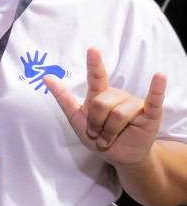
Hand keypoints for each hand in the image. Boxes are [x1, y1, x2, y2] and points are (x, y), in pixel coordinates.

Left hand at [43, 47, 165, 165]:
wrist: (119, 156)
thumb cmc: (98, 136)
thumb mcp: (76, 119)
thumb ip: (63, 98)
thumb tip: (46, 76)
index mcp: (100, 95)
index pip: (96, 77)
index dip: (94, 64)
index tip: (92, 50)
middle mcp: (118, 96)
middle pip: (102, 104)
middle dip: (97, 124)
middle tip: (97, 134)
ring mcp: (134, 104)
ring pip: (119, 114)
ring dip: (110, 132)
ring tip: (110, 138)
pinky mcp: (150, 114)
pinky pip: (154, 100)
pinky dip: (157, 88)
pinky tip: (159, 76)